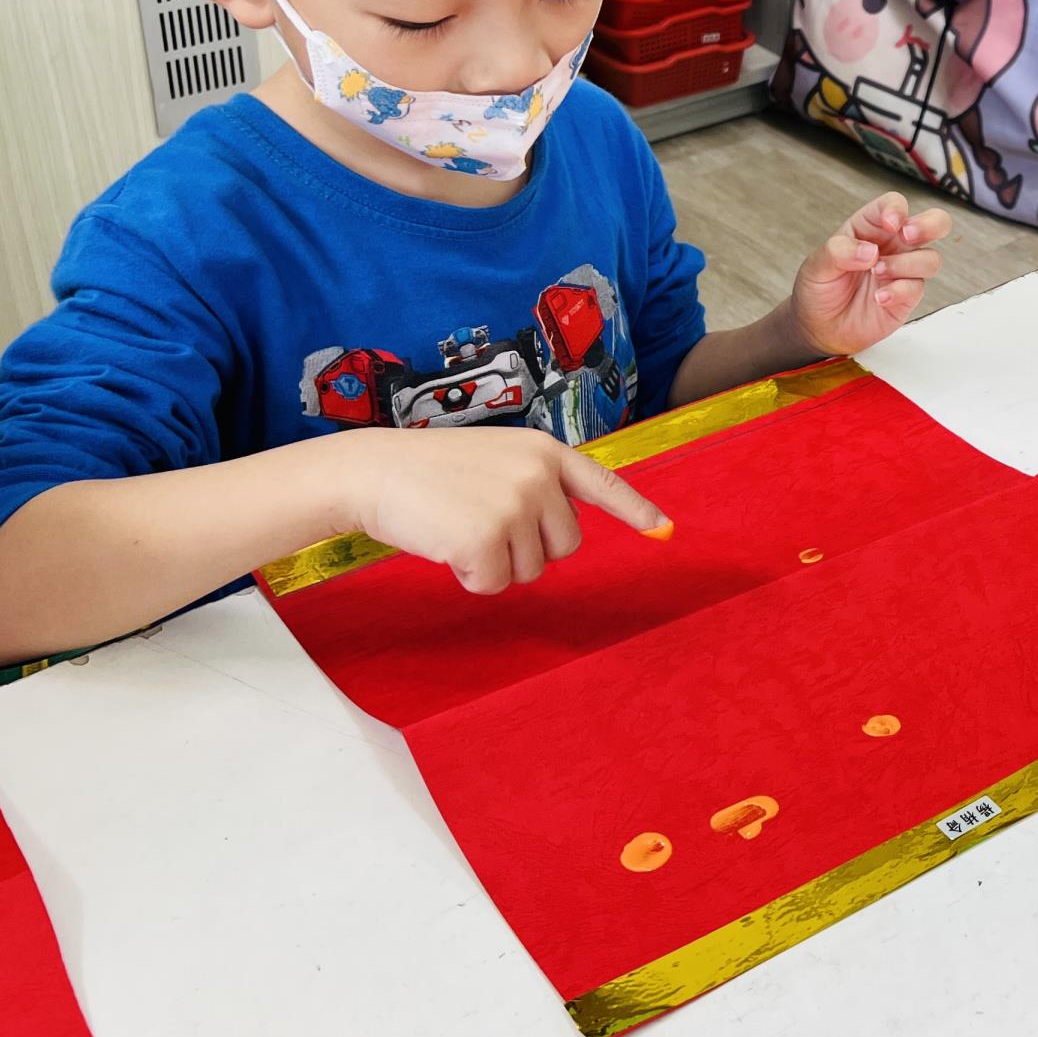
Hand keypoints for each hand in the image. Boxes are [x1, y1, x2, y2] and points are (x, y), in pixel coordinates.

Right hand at [332, 426, 668, 594]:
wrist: (372, 470)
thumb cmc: (429, 470)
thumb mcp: (496, 458)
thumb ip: (535, 483)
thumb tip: (562, 533)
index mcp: (544, 452)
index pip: (602, 483)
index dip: (635, 511)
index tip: (665, 531)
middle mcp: (539, 476)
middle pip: (566, 545)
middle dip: (529, 548)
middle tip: (481, 522)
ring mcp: (515, 507)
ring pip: (532, 570)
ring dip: (496, 563)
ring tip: (458, 527)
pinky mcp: (487, 540)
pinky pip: (496, 585)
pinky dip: (470, 578)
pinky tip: (445, 546)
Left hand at [791, 192, 951, 356]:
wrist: (819, 327)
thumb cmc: (819, 289)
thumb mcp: (817, 265)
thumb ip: (839, 251)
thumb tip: (870, 251)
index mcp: (871, 227)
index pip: (894, 204)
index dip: (897, 209)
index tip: (889, 224)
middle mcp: (893, 245)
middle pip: (934, 223)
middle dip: (929, 225)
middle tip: (908, 236)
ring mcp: (903, 271)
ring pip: (931, 258)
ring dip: (906, 264)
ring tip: (877, 273)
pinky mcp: (907, 296)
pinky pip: (917, 288)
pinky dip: (899, 292)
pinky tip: (878, 297)